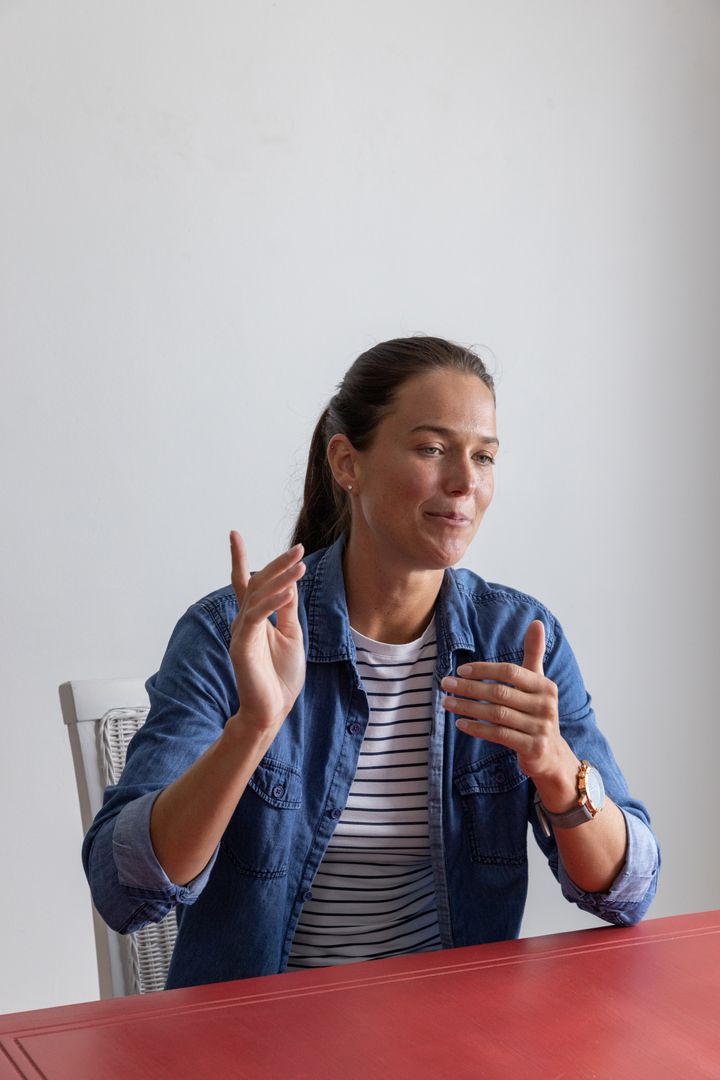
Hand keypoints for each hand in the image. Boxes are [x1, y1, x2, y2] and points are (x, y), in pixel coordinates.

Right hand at [227, 532, 306, 736]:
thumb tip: (289, 582)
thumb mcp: (291, 635)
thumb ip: (287, 609)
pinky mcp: (242, 645)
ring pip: (258, 595)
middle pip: (257, 583)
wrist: (273, 709)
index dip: (238, 558)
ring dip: (281, 578)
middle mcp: (244, 621)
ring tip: (300, 564)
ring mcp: (241, 632)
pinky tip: (288, 591)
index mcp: (254, 618)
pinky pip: (257, 616)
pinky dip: (273, 601)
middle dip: (277, 564)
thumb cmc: (281, 675)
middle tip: (298, 548)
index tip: (233, 534)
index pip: (245, 583)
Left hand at [441, 620, 571, 780]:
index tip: (460, 670)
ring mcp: (540, 728)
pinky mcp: (532, 748)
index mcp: (545, 686)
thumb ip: (534, 654)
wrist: (551, 754)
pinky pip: (499, 735)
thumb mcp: (538, 682)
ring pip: (496, 714)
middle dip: (469, 687)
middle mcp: (545, 706)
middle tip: (446, 683)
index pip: (510, 672)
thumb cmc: (536, 711)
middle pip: (500, 693)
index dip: (484, 669)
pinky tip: (460, 723)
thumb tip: (537, 622)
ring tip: (447, 702)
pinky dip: (478, 728)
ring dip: (468, 707)